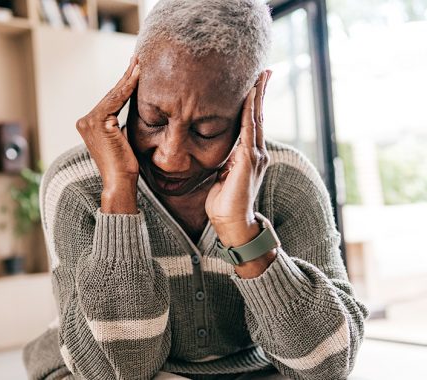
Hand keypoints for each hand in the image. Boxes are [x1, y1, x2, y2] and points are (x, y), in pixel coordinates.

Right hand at [76, 56, 139, 213]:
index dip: (124, 84)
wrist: (120, 182)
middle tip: (138, 58)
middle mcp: (84, 121)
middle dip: (126, 76)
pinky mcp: (97, 122)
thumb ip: (120, 123)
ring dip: (129, 77)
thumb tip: (133, 108)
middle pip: (111, 95)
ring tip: (140, 61)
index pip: (111, 100)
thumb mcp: (122, 138)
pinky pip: (116, 99)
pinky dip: (128, 86)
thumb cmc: (125, 166)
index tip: (136, 69)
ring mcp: (88, 121)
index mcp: (89, 125)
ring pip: (114, 95)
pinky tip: (138, 73)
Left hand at [205, 71, 271, 247]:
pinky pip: (250, 131)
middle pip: (259, 115)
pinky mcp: (249, 160)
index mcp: (248, 154)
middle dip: (261, 92)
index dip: (253, 101)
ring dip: (258, 96)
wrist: (231, 223)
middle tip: (264, 70)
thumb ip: (224, 161)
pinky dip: (251, 112)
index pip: (252, 122)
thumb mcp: (222, 175)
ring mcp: (255, 155)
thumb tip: (216, 149)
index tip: (254, 82)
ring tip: (260, 76)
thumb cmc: (224, 202)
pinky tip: (250, 97)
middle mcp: (256, 152)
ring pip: (257, 119)